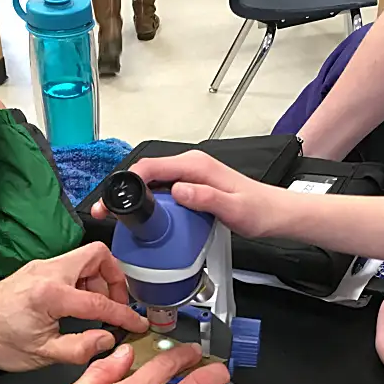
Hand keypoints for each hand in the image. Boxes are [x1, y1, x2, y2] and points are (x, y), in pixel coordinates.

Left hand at [0, 242, 147, 371]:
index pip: (99, 301)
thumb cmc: (0, 340)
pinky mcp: (40, 269)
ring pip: (86, 258)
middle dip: (115, 278)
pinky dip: (84, 280)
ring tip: (97, 308)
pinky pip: (72, 266)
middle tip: (116, 304)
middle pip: (97, 255)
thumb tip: (107, 340)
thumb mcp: (42, 354)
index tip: (137, 324)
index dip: (124, 315)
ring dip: (99, 280)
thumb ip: (79, 348)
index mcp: (50, 294)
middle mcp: (48, 272)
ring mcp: (43, 267)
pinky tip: (80, 304)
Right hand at [90, 151, 287, 238]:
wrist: (276, 213)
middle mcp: (191, 165)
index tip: (112, 200)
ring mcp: (190, 175)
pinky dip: (149, 202)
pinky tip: (144, 218)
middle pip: (146, 173)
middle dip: (123, 191)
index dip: (126, 182)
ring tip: (119, 218)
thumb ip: (206, 198)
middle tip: (107, 213)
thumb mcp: (233, 209)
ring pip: (152, 182)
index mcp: (196, 165)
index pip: (150, 166)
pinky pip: (163, 190)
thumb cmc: (258, 210)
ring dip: (134, 198)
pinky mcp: (192, 185)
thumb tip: (179, 191)